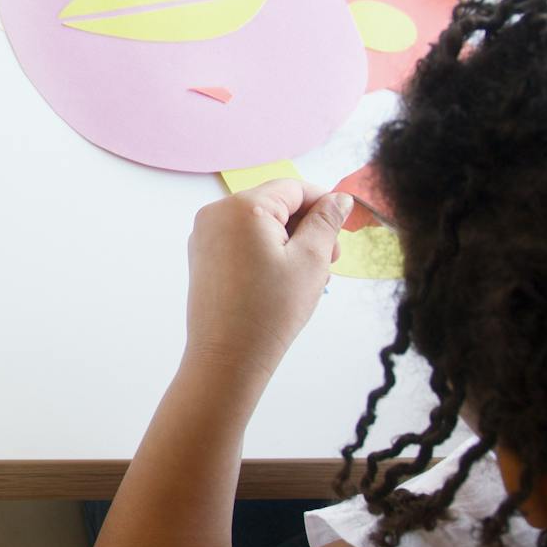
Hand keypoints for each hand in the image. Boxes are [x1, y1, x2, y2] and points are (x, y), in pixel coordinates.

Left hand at [183, 180, 352, 381]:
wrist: (227, 358)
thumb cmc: (270, 311)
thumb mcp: (311, 260)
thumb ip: (326, 222)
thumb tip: (338, 198)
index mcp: (241, 207)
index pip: (292, 188)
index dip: (323, 203)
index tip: (343, 228)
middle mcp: (216, 214)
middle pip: (275, 204)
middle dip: (307, 227)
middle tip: (332, 261)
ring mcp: (205, 236)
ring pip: (260, 225)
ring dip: (290, 242)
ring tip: (310, 277)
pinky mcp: (203, 257)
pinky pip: (242, 241)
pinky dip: (267, 252)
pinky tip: (285, 281)